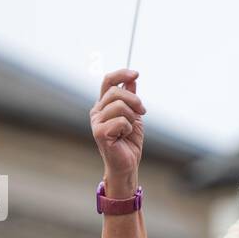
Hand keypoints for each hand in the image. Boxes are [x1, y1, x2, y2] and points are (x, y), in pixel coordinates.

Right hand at [91, 67, 146, 193]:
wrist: (128, 163)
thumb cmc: (129, 142)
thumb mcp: (134, 115)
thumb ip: (131, 98)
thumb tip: (132, 79)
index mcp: (104, 105)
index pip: (109, 81)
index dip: (122, 74)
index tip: (136, 74)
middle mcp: (97, 111)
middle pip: (116, 92)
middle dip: (135, 101)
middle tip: (142, 112)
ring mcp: (96, 121)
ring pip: (120, 106)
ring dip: (132, 118)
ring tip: (129, 129)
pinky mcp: (98, 132)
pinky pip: (121, 121)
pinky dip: (128, 129)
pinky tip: (123, 137)